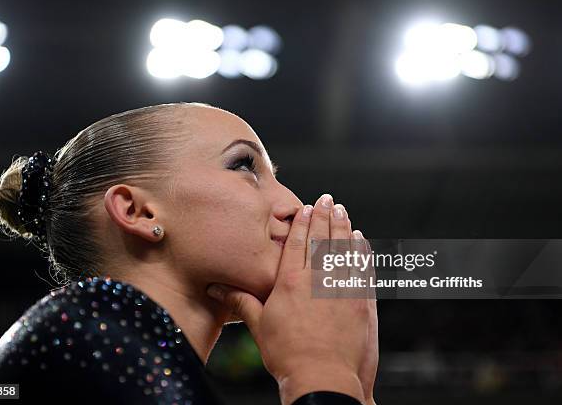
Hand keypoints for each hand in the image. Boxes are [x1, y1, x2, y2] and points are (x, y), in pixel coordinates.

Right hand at [206, 194, 377, 403]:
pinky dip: (361, 251)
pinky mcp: (360, 300)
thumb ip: (240, 301)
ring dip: (343, 227)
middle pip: (322, 239)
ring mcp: (342, 287)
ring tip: (343, 211)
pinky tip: (361, 240)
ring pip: (344, 248)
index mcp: (290, 282)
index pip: (298, 243)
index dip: (303, 222)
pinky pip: (362, 267)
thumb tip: (215, 288)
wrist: (323, 378)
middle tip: (328, 199)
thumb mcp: (258, 326)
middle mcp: (317, 278)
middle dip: (324, 216)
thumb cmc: (288, 355)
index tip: (306, 208)